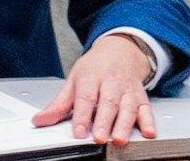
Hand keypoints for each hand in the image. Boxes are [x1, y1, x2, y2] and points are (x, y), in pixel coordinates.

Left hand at [31, 34, 155, 143]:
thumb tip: (40, 120)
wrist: (120, 51)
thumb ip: (58, 105)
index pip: (85, 97)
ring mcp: (127, 90)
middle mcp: (110, 83)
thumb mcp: (74, 81)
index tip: (78, 131)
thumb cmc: (95, 68)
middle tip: (99, 137)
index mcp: (90, 77)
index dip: (81, 115)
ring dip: (125, 124)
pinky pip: (146, 108)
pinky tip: (148, 131)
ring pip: (128, 107)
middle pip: (108, 103)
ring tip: (119, 138)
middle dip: (104, 121)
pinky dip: (148, 121)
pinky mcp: (141, 96)